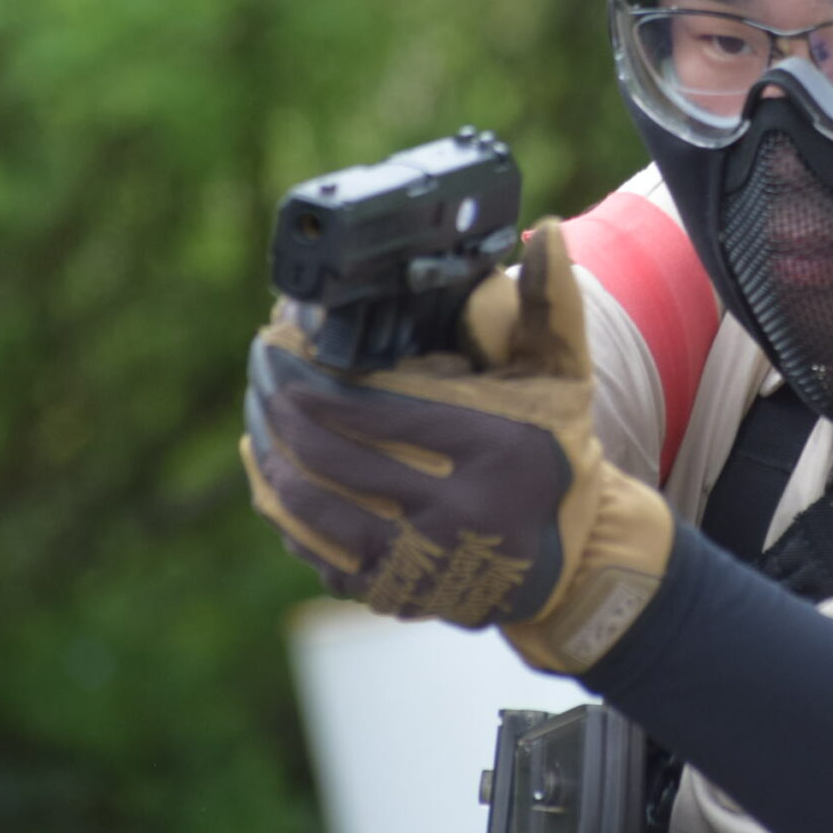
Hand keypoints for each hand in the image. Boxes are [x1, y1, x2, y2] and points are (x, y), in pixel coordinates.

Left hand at [240, 218, 675, 673]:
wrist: (575, 556)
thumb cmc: (556, 447)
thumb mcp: (564, 375)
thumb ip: (550, 305)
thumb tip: (547, 233)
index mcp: (493, 448)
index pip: (380, 412)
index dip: (317, 381)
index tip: (280, 351)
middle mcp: (458, 513)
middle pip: (339, 461)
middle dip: (285, 412)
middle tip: (260, 374)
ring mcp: (426, 565)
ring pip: (319, 515)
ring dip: (274, 465)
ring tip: (257, 422)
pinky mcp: (401, 599)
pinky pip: (322, 558)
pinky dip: (288, 518)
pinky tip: (270, 479)